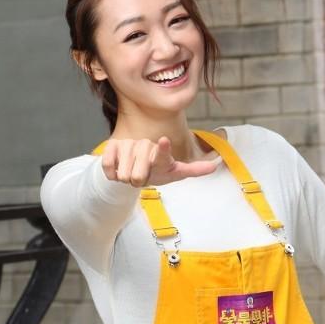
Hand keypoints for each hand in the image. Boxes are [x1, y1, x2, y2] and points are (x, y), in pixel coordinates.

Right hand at [101, 135, 219, 187]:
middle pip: (137, 176)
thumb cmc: (157, 170)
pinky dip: (112, 174)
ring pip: (123, 174)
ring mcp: (128, 145)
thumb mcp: (175, 172)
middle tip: (142, 175)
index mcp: (161, 154)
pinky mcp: (112, 146)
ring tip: (132, 171)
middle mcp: (145, 146)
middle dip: (138, 182)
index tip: (164, 141)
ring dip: (126, 178)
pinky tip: (119, 167)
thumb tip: (216, 165)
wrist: (134, 167)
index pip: (163, 154)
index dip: (163, 149)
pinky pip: (108, 167)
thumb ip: (194, 169)